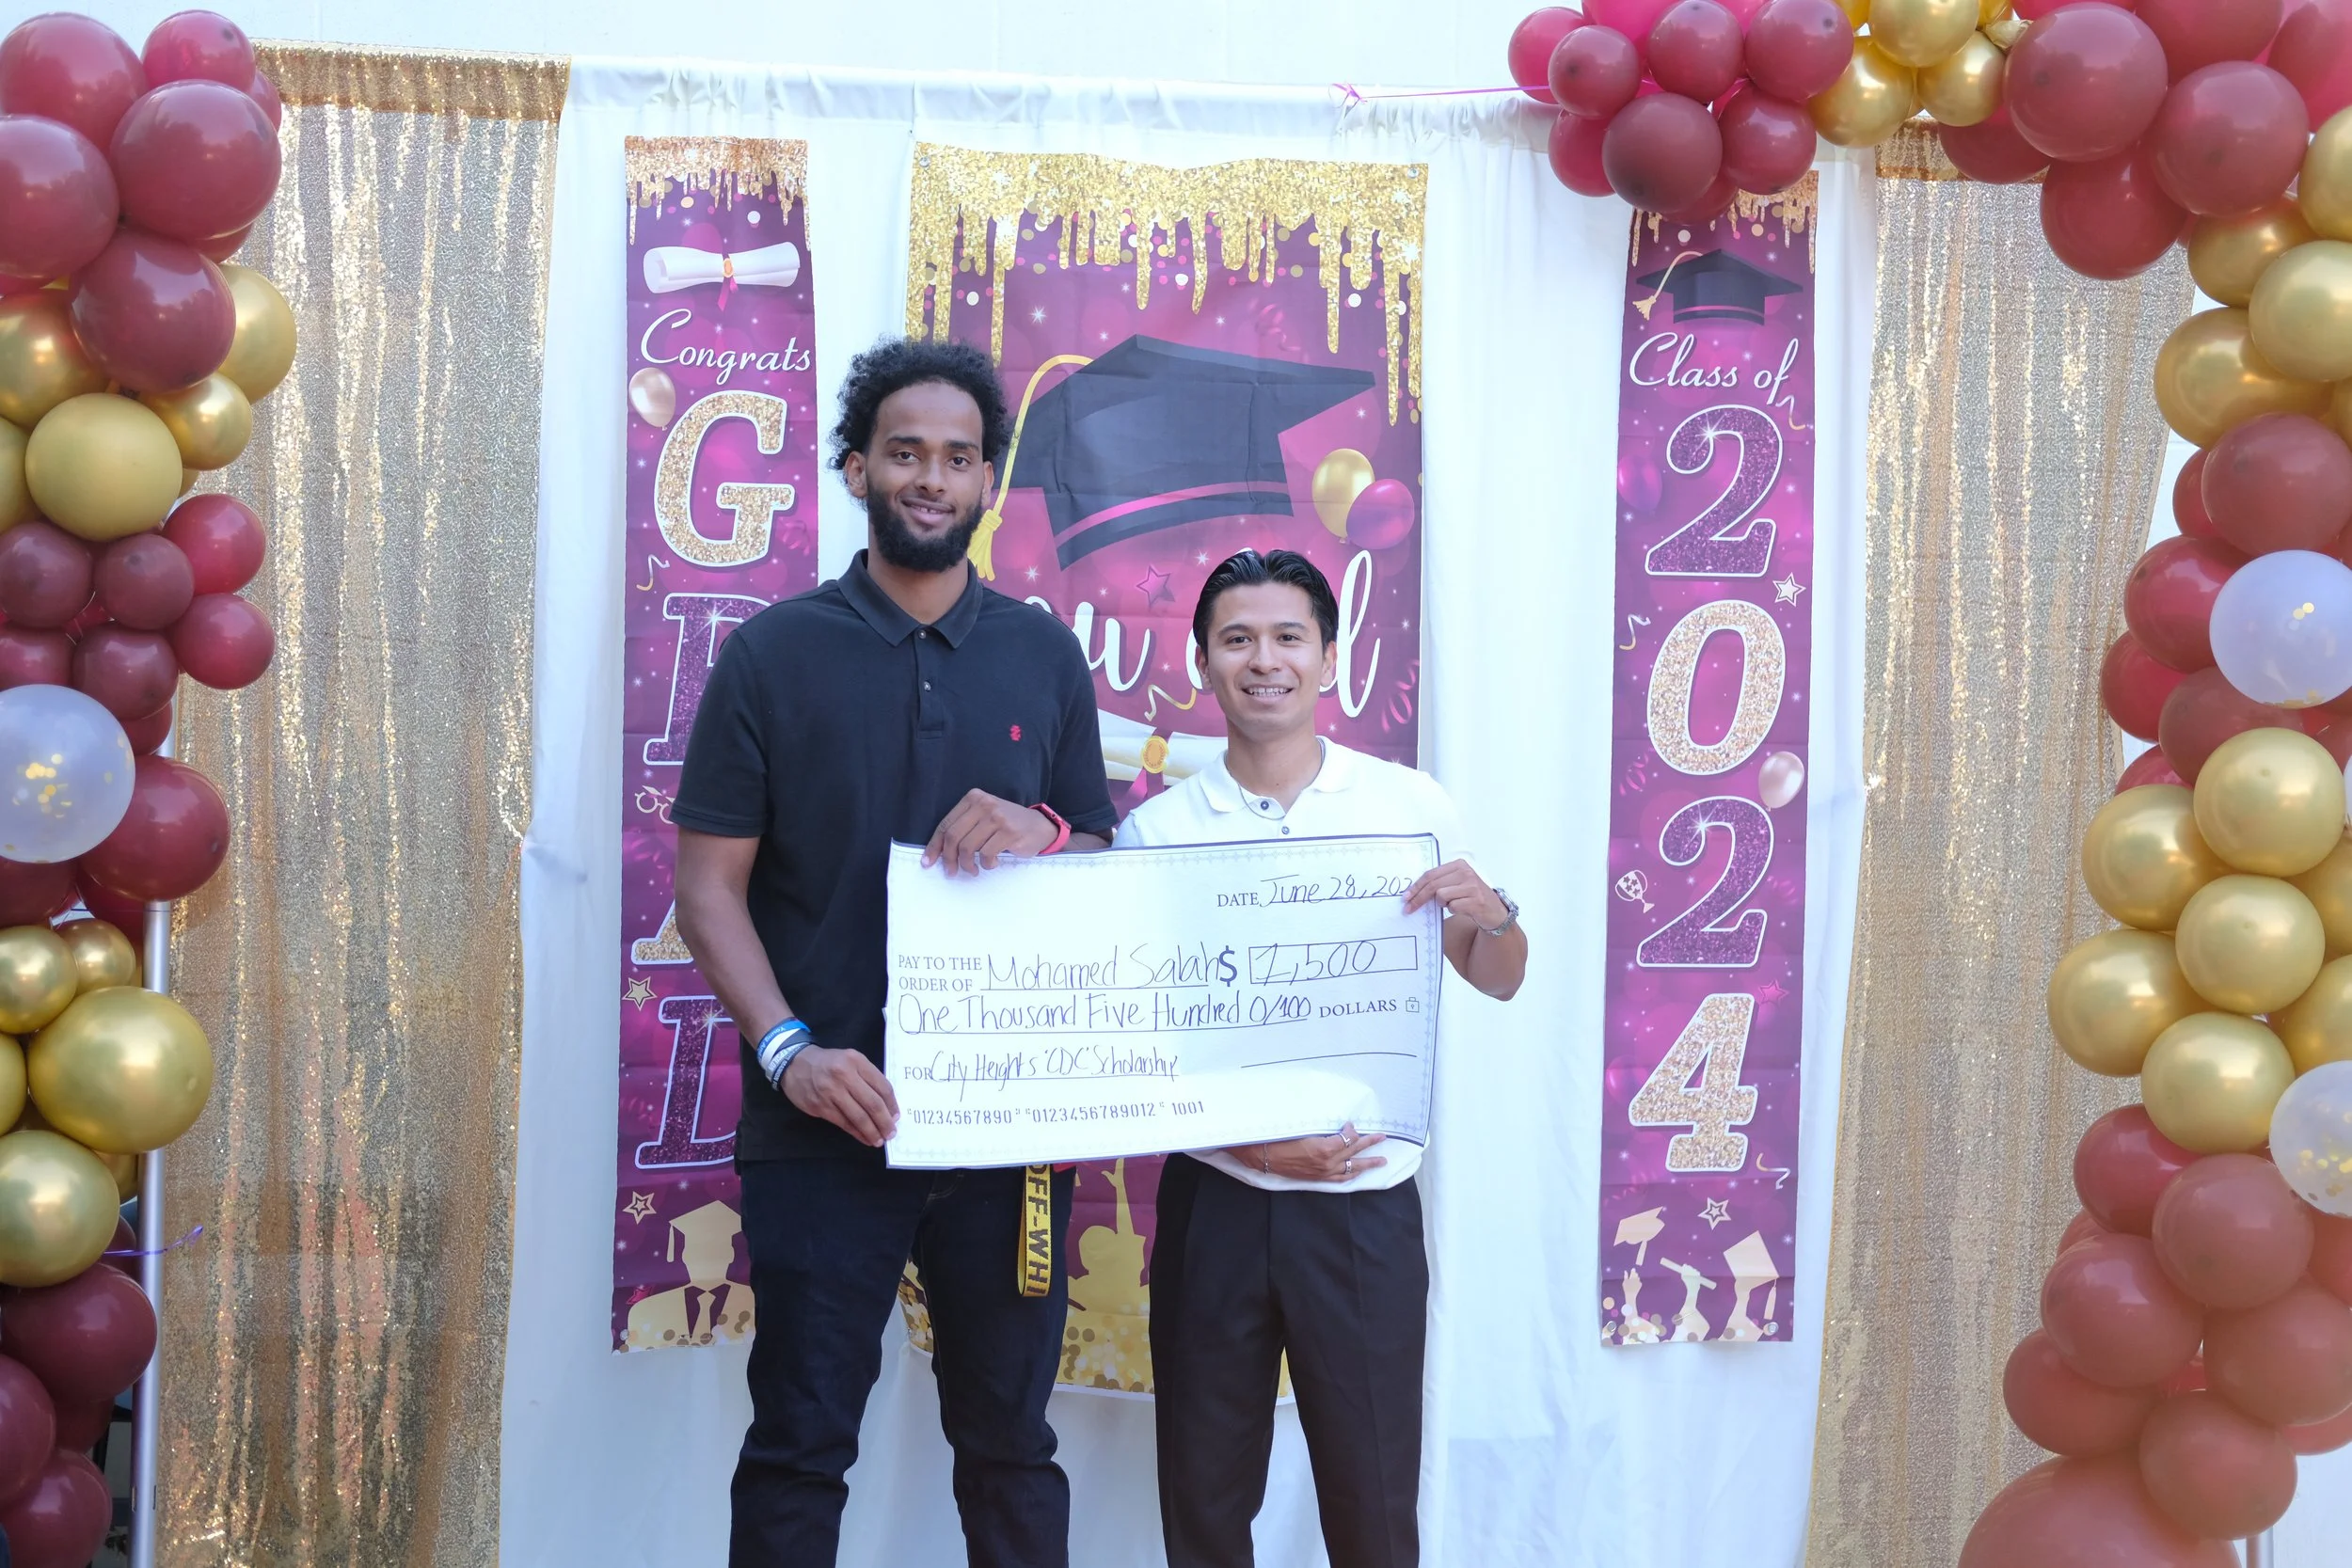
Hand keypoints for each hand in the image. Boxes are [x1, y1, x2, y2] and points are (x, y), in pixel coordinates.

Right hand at [782, 1046, 899, 1146]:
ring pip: (858, 1117)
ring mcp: (831, 1092)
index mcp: (856, 1061)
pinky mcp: (820, 1106)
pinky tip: (865, 1138)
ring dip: (872, 1131)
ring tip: (880, 1140)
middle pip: (872, 1103)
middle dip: (885, 1122)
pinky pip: (844, 1123)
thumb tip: (886, 1105)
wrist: (794, 1064)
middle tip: (892, 1133)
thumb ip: (868, 1077)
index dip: (892, 1104)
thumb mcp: (851, 1060)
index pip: (882, 1086)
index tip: (896, 1116)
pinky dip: (857, 1133)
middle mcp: (844, 1075)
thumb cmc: (829, 1062)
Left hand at [923, 789, 1057, 875]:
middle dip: (949, 858)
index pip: (946, 824)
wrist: (1039, 827)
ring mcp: (997, 817)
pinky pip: (987, 854)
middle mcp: (984, 804)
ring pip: (968, 847)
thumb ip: (963, 829)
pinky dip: (987, 864)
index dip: (934, 846)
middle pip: (953, 836)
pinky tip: (992, 863)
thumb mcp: (982, 818)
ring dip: (968, 865)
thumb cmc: (1006, 826)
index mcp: (973, 798)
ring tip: (973, 870)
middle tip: (951, 871)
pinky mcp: (1009, 832)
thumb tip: (938, 854)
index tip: (928, 862)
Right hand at [1232, 1123, 1385, 1183]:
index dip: (1352, 1132)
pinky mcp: (1316, 1178)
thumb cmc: (1279, 1137)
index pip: (1347, 1140)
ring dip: (1366, 1164)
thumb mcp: (1302, 1128)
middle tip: (1382, 1138)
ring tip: (1381, 1161)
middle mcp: (1326, 1164)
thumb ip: (1322, 1127)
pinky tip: (1357, 1173)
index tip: (1351, 1124)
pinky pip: (1339, 1179)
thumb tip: (1337, 1125)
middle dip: (1369, 1145)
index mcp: (1324, 1149)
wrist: (1261, 1154)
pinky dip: (1350, 1175)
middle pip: (1354, 1154)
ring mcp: (1322, 1173)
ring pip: (1350, 1169)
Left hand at [1405, 858, 1508, 929]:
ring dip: (1441, 904)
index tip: (1405, 897)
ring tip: (1451, 904)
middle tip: (1409, 909)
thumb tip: (1413, 892)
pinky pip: (1453, 907)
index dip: (1416, 886)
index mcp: (1459, 865)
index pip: (1430, 874)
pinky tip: (1462, 909)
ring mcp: (1472, 886)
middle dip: (1418, 899)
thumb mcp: (1457, 884)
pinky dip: (1453, 910)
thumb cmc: (1471, 897)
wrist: (1495, 910)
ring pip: (1441, 896)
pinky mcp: (1476, 901)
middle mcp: (1466, 873)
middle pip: (1433, 885)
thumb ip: (1440, 883)